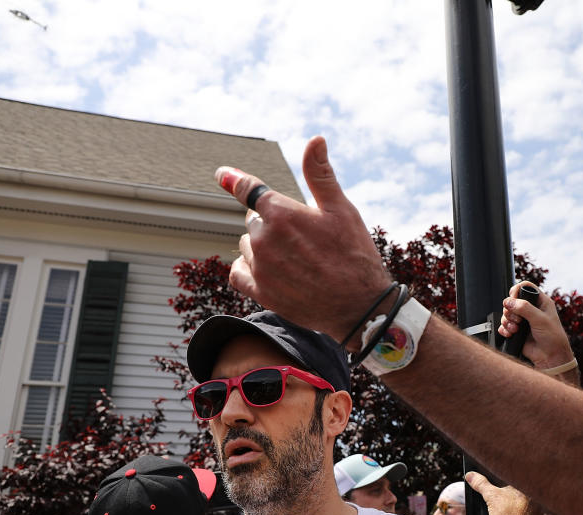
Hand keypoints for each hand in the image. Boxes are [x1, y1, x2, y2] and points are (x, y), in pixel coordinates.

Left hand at [215, 136, 392, 348]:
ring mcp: (260, 267)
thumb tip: (315, 139)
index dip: (234, 179)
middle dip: (272, 223)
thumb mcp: (342, 209)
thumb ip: (320, 174)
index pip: (248, 189)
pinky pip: (238, 273)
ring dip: (263, 247)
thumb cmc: (355, 254)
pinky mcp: (260, 292)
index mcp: (282, 213)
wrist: (360, 306)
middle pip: (254, 220)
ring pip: (247, 246)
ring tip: (295, 258)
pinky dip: (248, 269)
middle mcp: (264, 239)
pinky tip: (267, 270)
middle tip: (303, 237)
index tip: (222, 174)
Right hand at [465, 471, 537, 514]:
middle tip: (504, 504)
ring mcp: (538, 510)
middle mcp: (535, 497)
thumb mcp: (490, 496)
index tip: (501, 491)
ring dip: (520, 509)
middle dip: (513, 498)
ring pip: (527, 506)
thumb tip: (470, 475)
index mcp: (525, 487)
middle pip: (522, 494)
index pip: (516, 482)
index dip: (507, 486)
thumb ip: (481, 484)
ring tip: (509, 514)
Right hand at [498, 282, 575, 371]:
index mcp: (540, 302)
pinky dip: (504, 329)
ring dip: (507, 321)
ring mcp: (523, 320)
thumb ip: (524, 308)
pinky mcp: (517, 331)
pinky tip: (511, 334)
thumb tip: (509, 301)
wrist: (551, 357)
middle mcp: (531, 309)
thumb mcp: (540, 319)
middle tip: (517, 319)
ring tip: (515, 329)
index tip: (513, 299)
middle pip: (511, 301)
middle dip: (510, 310)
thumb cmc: (553, 338)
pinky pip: (504, 326)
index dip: (516, 291)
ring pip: (506, 313)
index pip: (525, 287)